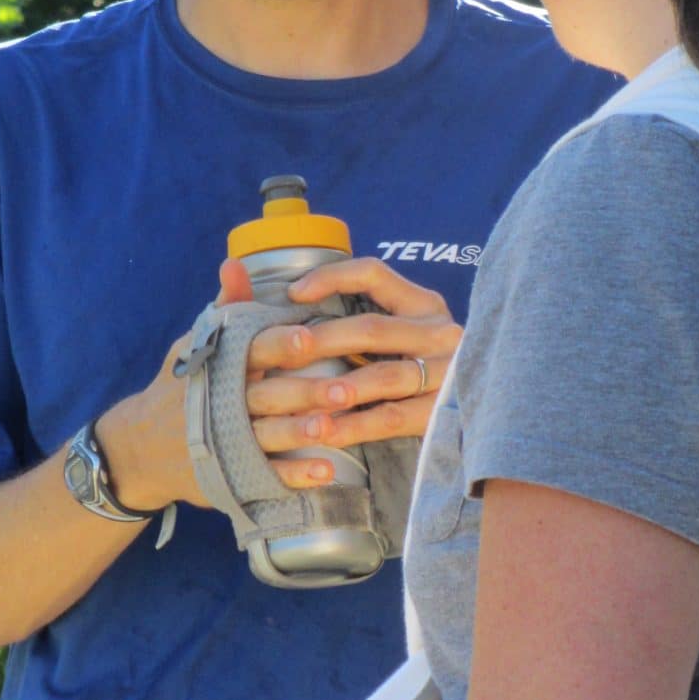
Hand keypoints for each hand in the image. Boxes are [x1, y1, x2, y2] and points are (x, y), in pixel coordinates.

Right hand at [95, 317, 345, 514]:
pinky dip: (295, 476)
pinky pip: (268, 476)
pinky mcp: (235, 474)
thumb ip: (225, 308)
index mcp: (221, 366)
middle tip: (343, 388)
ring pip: (269, 436)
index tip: (308, 338)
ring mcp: (230, 441)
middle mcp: (226, 403)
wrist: (140, 448)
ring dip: (300, 433)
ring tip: (331, 428)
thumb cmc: (179, 387)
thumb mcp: (193, 343)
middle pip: (267, 396)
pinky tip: (325, 471)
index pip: (252, 351)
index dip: (280, 345)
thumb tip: (235, 263)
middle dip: (304, 392)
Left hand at [227, 256, 460, 464]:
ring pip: (384, 376)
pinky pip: (392, 417)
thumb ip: (324, 307)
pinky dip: (355, 425)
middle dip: (322, 343)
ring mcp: (447, 373)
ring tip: (299, 395)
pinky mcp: (443, 412)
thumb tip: (230, 269)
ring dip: (337, 388)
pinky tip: (323, 431)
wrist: (469, 414)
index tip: (291, 296)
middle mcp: (441, 332)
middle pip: (372, 329)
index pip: (374, 275)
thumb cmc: (399, 365)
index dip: (330, 279)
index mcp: (423, 303)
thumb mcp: (382, 330)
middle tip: (281, 356)